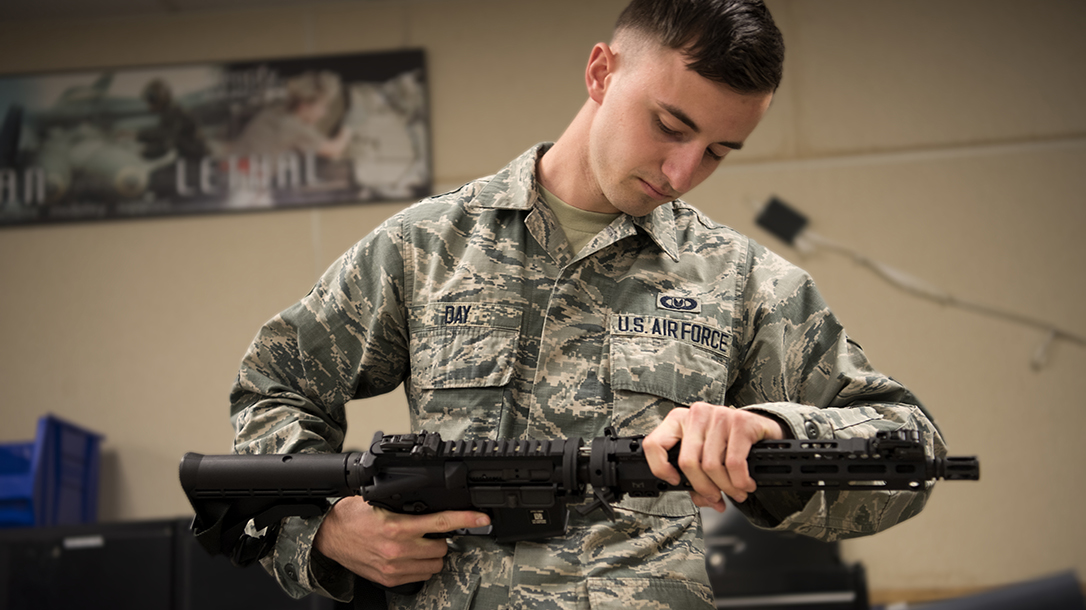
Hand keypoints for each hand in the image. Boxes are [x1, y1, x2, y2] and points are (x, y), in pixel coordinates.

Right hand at [313, 496, 489, 587]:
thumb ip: (404, 505)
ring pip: (435, 564)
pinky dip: (423, 566)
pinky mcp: (390, 579)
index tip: (482, 518)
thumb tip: (427, 502)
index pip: (442, 522)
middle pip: (442, 547)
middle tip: (431, 531)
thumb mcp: (378, 502)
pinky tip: (412, 555)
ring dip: (433, 554)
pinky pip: (421, 576)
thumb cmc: (350, 517)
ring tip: (420, 544)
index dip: (466, 519)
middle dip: (442, 538)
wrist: (328, 538)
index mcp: (398, 527)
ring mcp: (395, 568)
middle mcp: (398, 550)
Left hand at [642, 402, 784, 509]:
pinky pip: (734, 463)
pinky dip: (740, 481)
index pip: (654, 444)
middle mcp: (696, 414)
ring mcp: (718, 415)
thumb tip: (702, 500)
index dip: (660, 469)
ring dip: (726, 488)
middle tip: (716, 498)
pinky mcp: (740, 421)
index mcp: (679, 420)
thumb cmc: (729, 444)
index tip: (675, 481)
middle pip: (687, 463)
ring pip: (711, 466)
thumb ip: (696, 479)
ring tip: (736, 493)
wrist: (762, 429)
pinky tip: (745, 484)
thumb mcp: (706, 457)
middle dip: (703, 488)